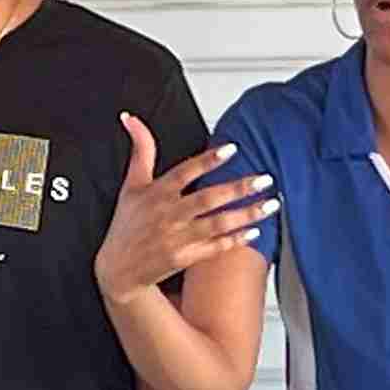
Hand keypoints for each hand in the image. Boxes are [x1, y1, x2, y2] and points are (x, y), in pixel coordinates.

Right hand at [94, 117, 277, 305]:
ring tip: (271, 204)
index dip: (207, 161)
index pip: (184, 172)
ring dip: (246, 214)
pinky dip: (235, 240)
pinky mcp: (184, 258)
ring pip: (217, 224)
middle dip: (238, 188)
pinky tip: (256, 231)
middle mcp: (167, 215)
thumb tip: (131, 118)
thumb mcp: (131, 185)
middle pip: (207, 199)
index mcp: (156, 193)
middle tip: (265, 179)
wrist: (118, 270)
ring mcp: (177, 238)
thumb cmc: (127, 224)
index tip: (231, 149)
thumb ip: (140, 150)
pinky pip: (215, 248)